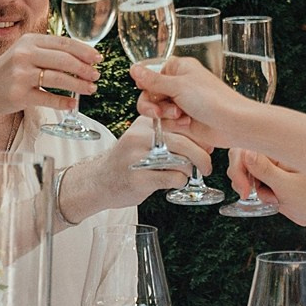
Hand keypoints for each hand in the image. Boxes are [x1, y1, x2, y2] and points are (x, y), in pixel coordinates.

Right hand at [0, 33, 100, 116]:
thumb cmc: (9, 72)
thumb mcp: (26, 54)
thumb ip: (48, 52)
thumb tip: (83, 58)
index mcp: (29, 41)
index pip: (63, 43)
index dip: (84, 51)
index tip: (98, 58)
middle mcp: (24, 55)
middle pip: (63, 59)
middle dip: (84, 68)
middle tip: (96, 75)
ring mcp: (20, 75)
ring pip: (58, 78)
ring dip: (78, 85)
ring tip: (91, 89)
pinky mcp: (18, 94)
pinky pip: (47, 98)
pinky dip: (63, 102)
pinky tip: (73, 104)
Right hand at [57, 119, 212, 219]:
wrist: (98, 182)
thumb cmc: (127, 161)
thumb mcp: (142, 138)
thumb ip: (166, 134)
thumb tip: (204, 139)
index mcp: (143, 124)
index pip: (178, 124)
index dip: (197, 136)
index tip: (206, 145)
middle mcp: (139, 138)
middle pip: (183, 143)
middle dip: (201, 156)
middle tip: (207, 165)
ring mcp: (137, 159)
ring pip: (181, 161)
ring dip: (190, 170)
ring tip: (186, 174)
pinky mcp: (139, 179)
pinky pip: (173, 178)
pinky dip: (180, 181)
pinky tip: (174, 182)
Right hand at [126, 59, 240, 150]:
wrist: (231, 123)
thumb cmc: (212, 99)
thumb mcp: (178, 86)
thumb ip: (152, 80)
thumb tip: (133, 68)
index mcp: (178, 69)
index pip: (150, 75)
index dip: (147, 86)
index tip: (150, 92)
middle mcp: (178, 85)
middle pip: (148, 95)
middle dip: (153, 105)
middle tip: (160, 111)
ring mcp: (180, 103)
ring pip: (155, 111)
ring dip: (165, 116)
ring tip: (180, 116)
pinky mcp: (183, 120)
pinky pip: (166, 123)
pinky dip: (174, 125)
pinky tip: (187, 123)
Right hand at [233, 151, 305, 246]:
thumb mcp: (288, 186)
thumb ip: (265, 170)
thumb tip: (245, 153)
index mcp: (280, 149)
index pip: (246, 147)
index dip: (239, 167)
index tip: (243, 188)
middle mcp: (274, 155)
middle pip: (241, 158)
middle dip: (241, 178)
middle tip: (248, 194)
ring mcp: (272, 167)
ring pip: (245, 172)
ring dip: (250, 188)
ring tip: (272, 198)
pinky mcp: (271, 179)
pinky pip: (253, 183)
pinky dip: (258, 195)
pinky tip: (273, 200)